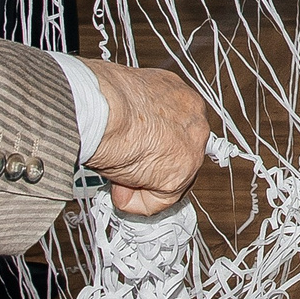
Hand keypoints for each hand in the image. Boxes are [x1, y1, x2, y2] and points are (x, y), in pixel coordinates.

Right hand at [83, 59, 209, 215]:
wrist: (105, 108)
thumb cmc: (106, 97)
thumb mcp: (126, 98)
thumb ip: (135, 117)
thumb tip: (126, 134)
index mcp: (181, 97)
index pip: (174, 130)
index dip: (151, 145)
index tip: (131, 149)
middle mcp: (194, 120)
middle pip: (176, 155)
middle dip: (149, 167)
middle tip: (121, 165)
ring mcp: (192, 148)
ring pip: (169, 180)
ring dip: (140, 183)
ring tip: (116, 171)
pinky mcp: (181, 175)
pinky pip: (157, 201)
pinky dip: (135, 201)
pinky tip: (120, 186)